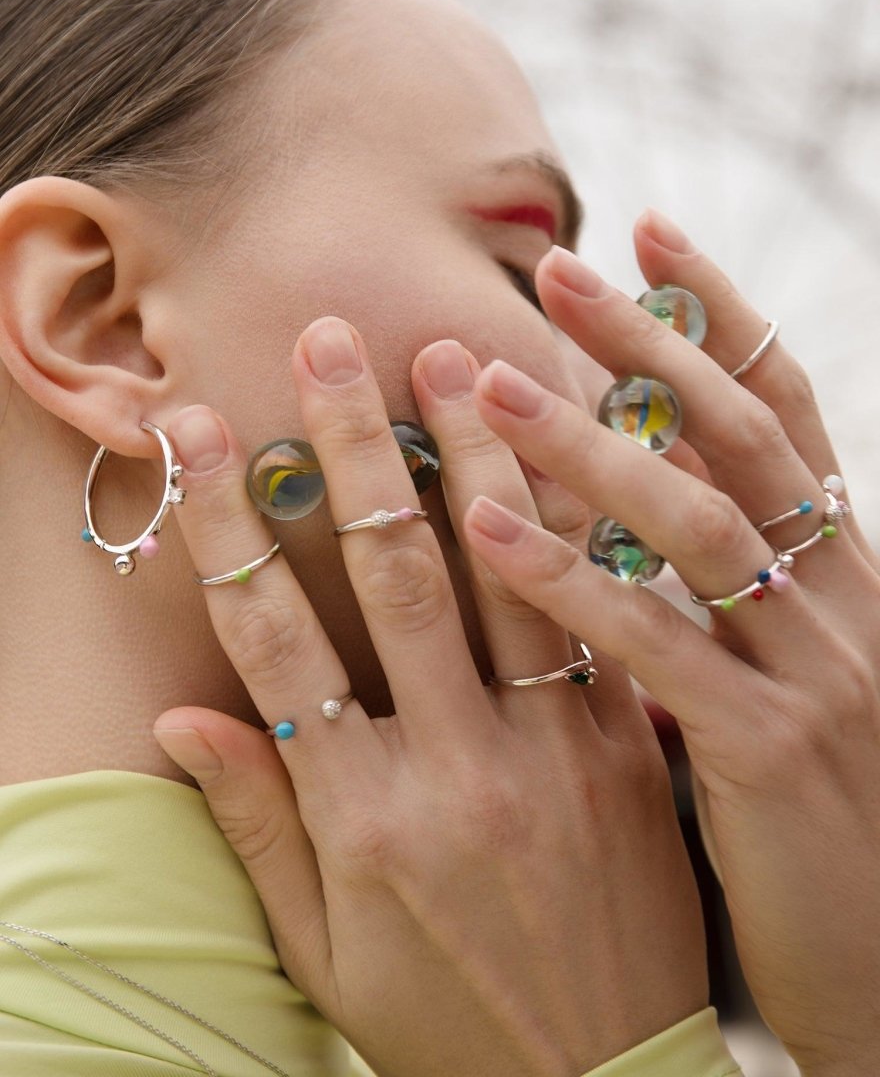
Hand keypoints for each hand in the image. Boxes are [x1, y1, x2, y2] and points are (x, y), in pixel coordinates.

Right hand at [153, 317, 707, 1076]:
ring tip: (452, 358)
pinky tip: (570, 450)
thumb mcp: (322, 952)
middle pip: (395, 577)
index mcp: (361, 820)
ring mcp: (554, 756)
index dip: (232, 525)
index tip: (201, 431)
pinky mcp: (628, 754)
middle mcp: (455, 770)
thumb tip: (177, 717)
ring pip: (512, 576)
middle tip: (332, 341)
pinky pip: (602, 618)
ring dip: (478, 457)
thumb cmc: (446, 1023)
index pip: (275, 642)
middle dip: (356, 450)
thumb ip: (255, 827)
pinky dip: (580, 527)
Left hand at [461, 212, 879, 1076]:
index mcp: (842, 576)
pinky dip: (572, 579)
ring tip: (493, 381)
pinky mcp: (769, 753)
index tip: (652, 228)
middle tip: (556, 265)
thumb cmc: (819, 820)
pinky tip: (490, 525)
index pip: (782, 411)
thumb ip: (720, 600)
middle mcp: (843, 601)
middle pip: (738, 436)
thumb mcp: (786, 682)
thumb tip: (623, 526)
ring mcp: (816, 673)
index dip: (721, 314)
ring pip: (698, 522)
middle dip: (650, 341)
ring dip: (593, 443)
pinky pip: (657, 645)